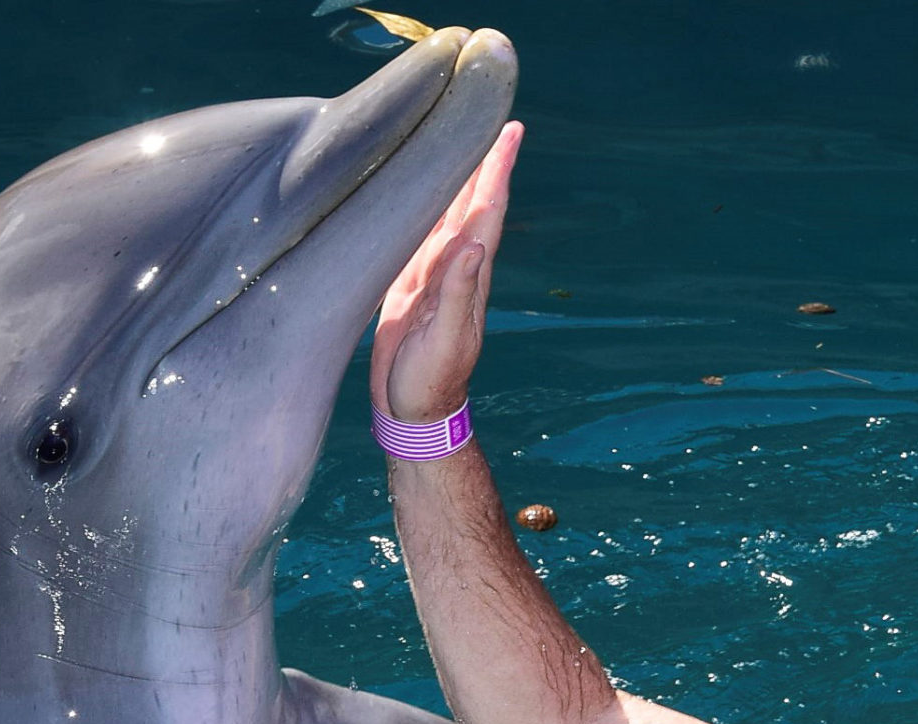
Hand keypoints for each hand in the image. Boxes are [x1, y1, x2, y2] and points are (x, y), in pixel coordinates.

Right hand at [371, 120, 521, 424]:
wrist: (413, 411)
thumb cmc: (431, 382)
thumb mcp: (445, 339)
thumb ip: (458, 294)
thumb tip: (473, 246)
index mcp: (468, 274)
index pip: (487, 210)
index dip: (497, 171)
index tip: (510, 132)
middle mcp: (455, 267)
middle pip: (471, 202)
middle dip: (483, 161)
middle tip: (495, 119)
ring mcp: (433, 275)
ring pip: (445, 214)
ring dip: (455, 180)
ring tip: (460, 142)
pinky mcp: (408, 285)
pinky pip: (419, 235)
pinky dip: (423, 209)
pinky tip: (420, 194)